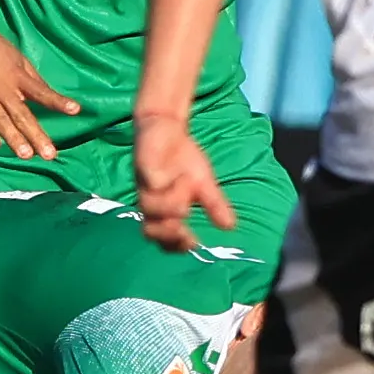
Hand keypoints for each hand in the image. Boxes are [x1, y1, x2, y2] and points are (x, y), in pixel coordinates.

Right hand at [0, 10, 77, 159]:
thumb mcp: (17, 58)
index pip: (42, 92)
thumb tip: (48, 94)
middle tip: (49, 154)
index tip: (75, 110)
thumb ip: (31, 78)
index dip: (58, 102)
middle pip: (22, 114)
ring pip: (0, 119)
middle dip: (36, 135)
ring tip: (26, 154)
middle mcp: (3, 87)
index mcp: (18, 76)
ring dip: (13, 138)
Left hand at [134, 113, 231, 251]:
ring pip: (149, 206)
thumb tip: (231, 226)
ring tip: (187, 194)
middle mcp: (150, 201)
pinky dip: (161, 182)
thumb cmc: (182, 159)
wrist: (166, 128)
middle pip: (149, 230)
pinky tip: (175, 178)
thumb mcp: (203, 183)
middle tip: (184, 229)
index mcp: (162, 211)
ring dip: (170, 205)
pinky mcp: (143, 164)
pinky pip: (150, 178)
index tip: (194, 242)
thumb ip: (214, 205)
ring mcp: (144, 184)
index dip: (174, 246)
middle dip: (167, 234)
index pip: (161, 240)